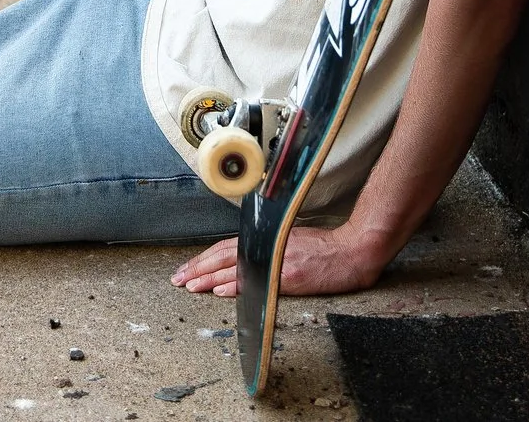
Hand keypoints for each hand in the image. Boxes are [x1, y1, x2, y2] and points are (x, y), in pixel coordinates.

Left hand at [169, 225, 389, 298]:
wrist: (351, 251)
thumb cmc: (322, 247)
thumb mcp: (287, 238)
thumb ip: (263, 247)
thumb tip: (239, 261)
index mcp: (264, 238)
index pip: (225, 247)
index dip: (204, 258)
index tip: (187, 268)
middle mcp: (266, 247)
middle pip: (223, 257)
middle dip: (198, 268)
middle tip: (178, 279)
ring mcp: (276, 262)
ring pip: (234, 270)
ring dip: (209, 279)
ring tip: (190, 286)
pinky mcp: (288, 278)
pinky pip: (256, 282)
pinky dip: (235, 286)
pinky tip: (219, 291)